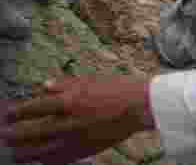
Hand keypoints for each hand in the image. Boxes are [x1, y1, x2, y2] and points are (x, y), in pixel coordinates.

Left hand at [1, 75, 152, 164]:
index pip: (32, 109)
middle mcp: (67, 123)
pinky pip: (57, 160)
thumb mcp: (89, 80)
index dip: (16, 113)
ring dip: (23, 152)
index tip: (8, 114)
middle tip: (4, 134)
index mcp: (68, 101)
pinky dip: (45, 160)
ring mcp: (74, 139)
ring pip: (39, 151)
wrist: (139, 106)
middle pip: (30, 133)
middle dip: (13, 134)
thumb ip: (63, 84)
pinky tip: (39, 159)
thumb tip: (43, 86)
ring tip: (15, 152)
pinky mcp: (83, 150)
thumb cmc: (117, 89)